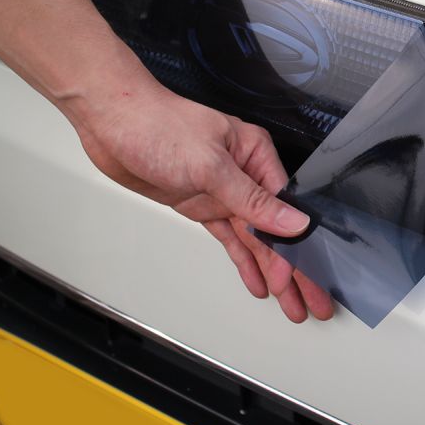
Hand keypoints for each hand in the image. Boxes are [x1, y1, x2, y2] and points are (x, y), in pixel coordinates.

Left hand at [67, 82, 333, 322]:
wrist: (111, 120)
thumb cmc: (158, 125)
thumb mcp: (211, 166)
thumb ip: (252, 200)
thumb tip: (294, 222)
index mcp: (255, 155)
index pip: (285, 210)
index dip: (296, 248)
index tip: (306, 278)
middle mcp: (244, 173)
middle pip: (275, 230)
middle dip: (294, 268)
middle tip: (313, 302)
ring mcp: (221, 191)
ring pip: (254, 239)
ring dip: (270, 270)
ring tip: (289, 304)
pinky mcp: (200, 203)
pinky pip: (229, 237)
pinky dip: (242, 260)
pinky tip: (257, 282)